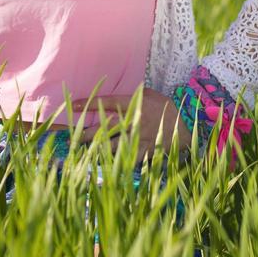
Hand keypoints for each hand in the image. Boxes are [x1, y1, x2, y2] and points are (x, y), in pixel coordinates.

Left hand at [72, 86, 192, 161]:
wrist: (185, 125)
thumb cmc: (165, 106)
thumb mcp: (149, 94)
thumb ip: (131, 95)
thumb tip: (113, 95)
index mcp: (134, 103)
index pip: (106, 102)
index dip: (88, 103)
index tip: (73, 105)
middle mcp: (134, 120)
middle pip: (105, 125)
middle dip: (87, 130)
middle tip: (72, 133)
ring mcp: (138, 137)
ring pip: (112, 143)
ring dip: (96, 146)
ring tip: (82, 148)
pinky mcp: (144, 150)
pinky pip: (126, 157)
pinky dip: (114, 160)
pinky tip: (102, 162)